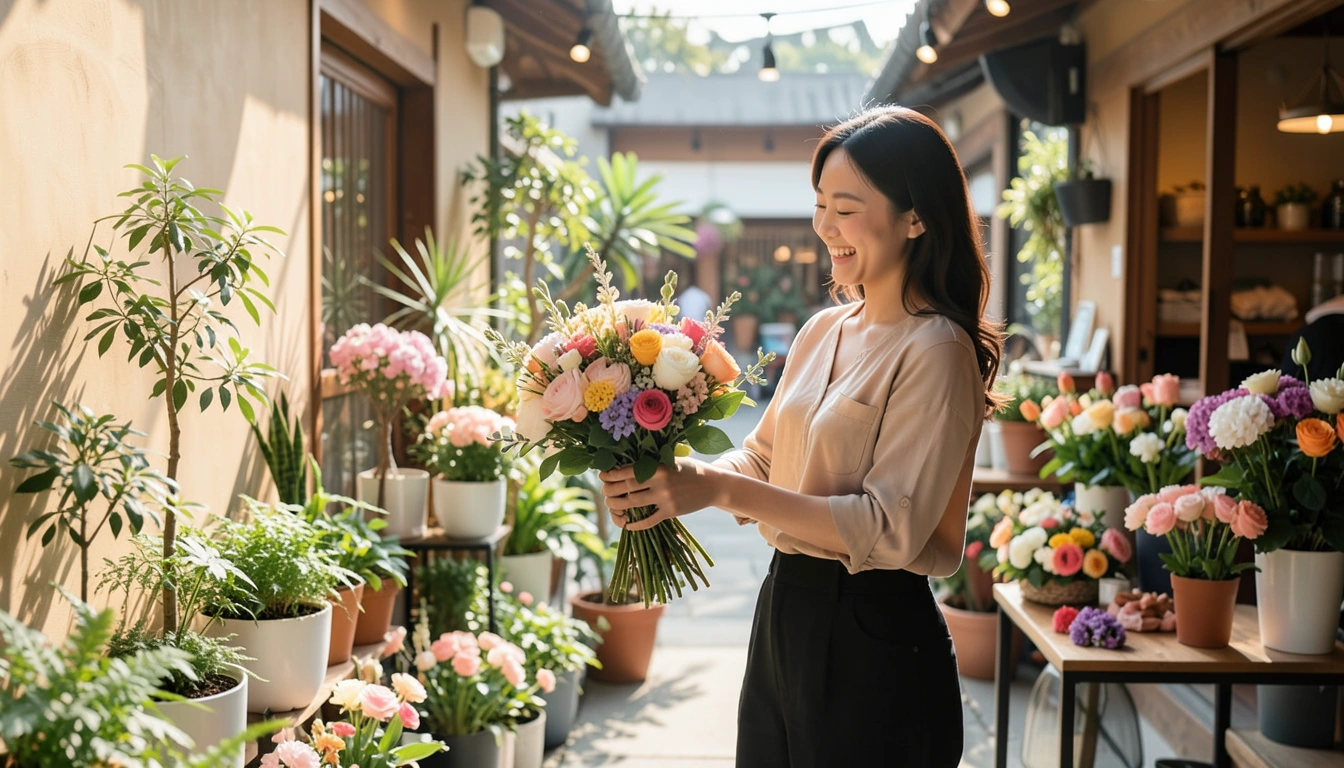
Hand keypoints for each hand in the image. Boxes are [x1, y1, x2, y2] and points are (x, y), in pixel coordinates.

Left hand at [598, 457, 724, 531]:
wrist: (714, 484)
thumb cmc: (691, 469)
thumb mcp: (672, 460)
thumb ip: (652, 463)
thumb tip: (627, 465)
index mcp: (657, 467)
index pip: (627, 471)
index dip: (611, 475)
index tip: (602, 477)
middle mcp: (659, 482)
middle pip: (626, 488)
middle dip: (610, 491)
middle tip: (604, 492)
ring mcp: (664, 498)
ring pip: (633, 504)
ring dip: (618, 506)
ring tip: (612, 506)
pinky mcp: (671, 512)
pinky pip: (648, 520)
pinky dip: (636, 524)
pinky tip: (628, 525)